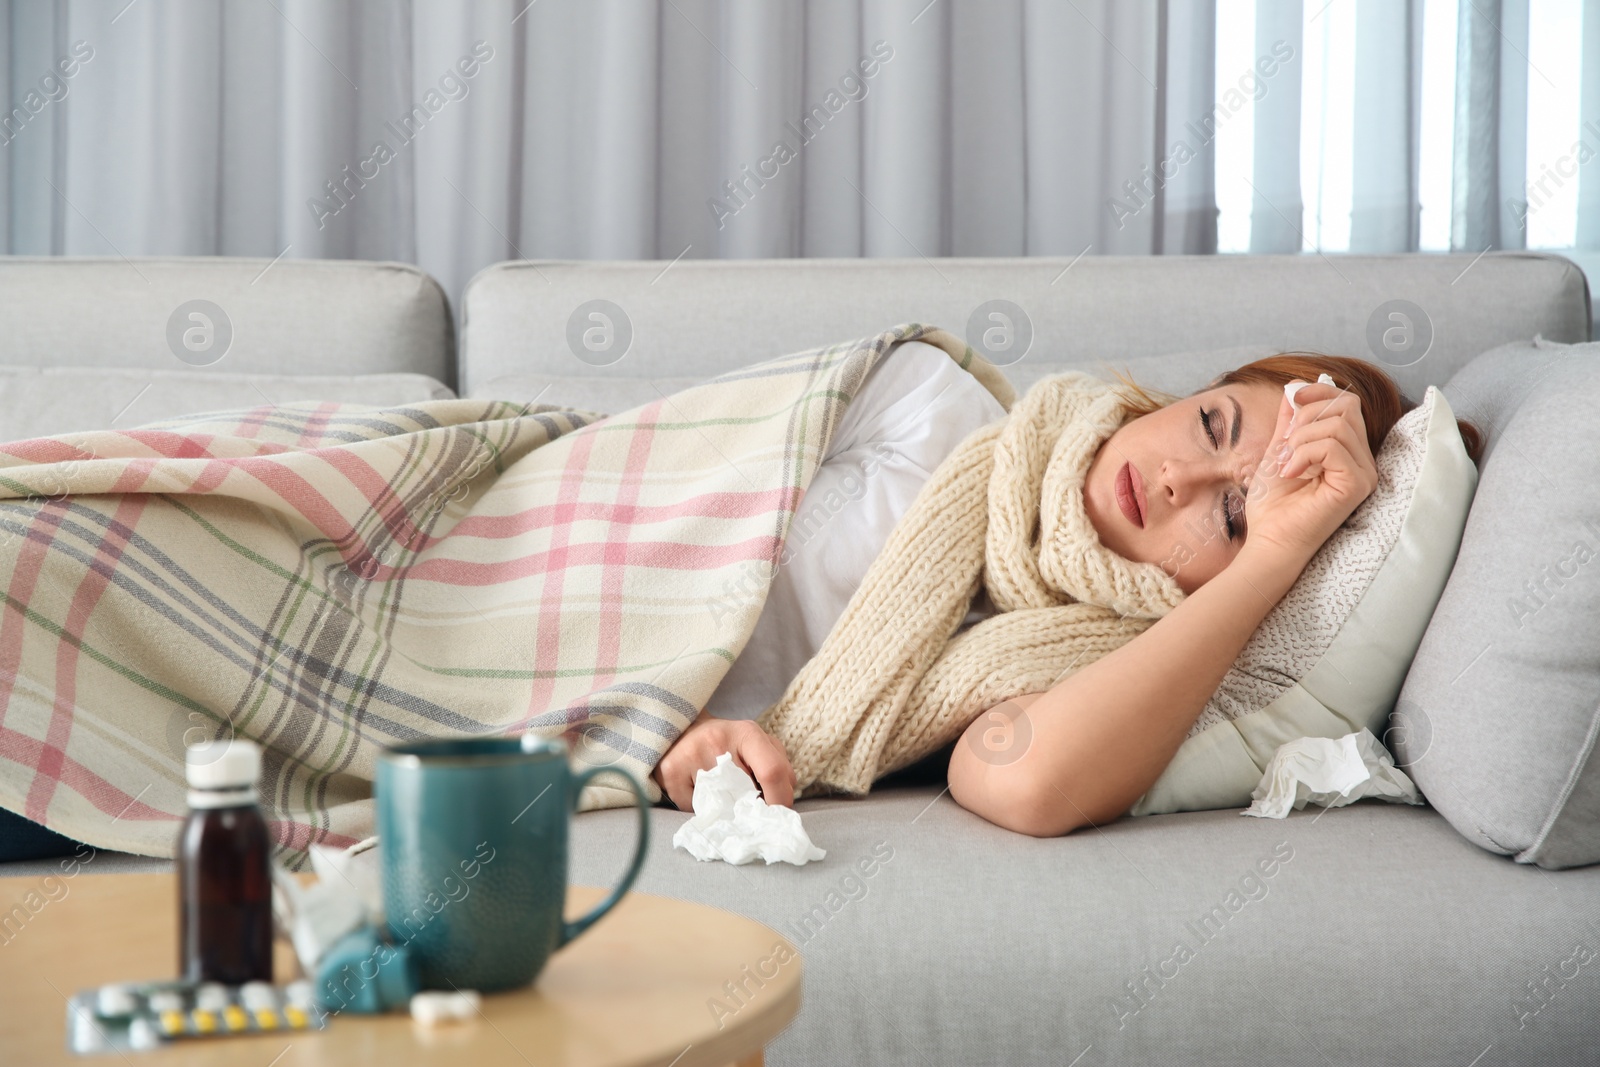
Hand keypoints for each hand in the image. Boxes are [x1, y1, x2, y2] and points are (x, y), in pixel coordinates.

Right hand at [651, 710, 795, 811]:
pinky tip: (697, 789)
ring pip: (718, 805)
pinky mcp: (670, 771)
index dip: (780, 800)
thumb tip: (784, 805)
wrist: (684, 728)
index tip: (779, 816)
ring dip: (724, 809)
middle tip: (748, 808)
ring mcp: (692, 754)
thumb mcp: (757, 745)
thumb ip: (777, 768)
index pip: (772, 771)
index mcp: (747, 733)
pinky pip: (693, 807)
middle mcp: (718, 740)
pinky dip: (699, 807)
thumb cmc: (728, 742)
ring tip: (719, 792)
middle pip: (744, 793)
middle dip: (750, 808)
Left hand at [1242, 380, 1378, 564]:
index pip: (1347, 402)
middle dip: (1306, 417)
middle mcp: (1363, 459)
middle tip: (1286, 446)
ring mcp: (1364, 472)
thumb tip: (1295, 387)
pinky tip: (1292, 472)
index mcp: (1348, 449)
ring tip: (1287, 463)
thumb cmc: (1273, 502)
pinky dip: (1304, 454)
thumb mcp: (1279, 448)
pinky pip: (1334, 447)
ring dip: (1301, 439)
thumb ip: (1290, 419)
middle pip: (1347, 407)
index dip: (1318, 392)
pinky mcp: (1357, 484)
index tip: (1291, 400)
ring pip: (1339, 425)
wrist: (1269, 538)